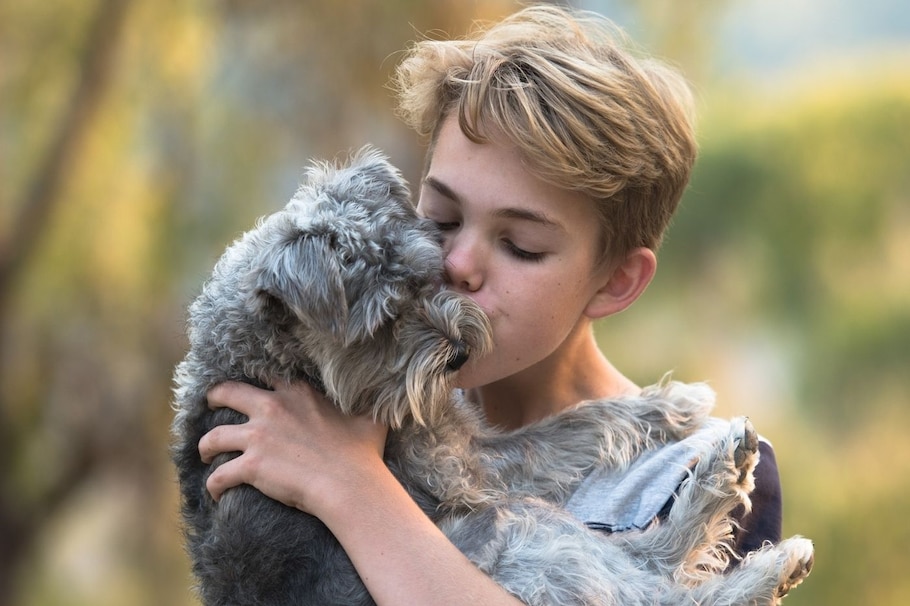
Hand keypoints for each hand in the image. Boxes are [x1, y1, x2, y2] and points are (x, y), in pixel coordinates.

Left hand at [199, 381, 387, 516]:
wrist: (351, 483)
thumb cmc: (363, 452)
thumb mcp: (369, 415)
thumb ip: (366, 399)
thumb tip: (382, 388)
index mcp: (296, 392)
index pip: (265, 374)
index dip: (254, 380)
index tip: (249, 388)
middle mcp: (272, 408)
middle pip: (226, 393)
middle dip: (214, 399)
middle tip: (210, 406)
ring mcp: (258, 437)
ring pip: (213, 436)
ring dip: (205, 446)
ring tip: (206, 454)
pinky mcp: (251, 465)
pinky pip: (218, 475)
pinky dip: (213, 485)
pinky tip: (215, 492)